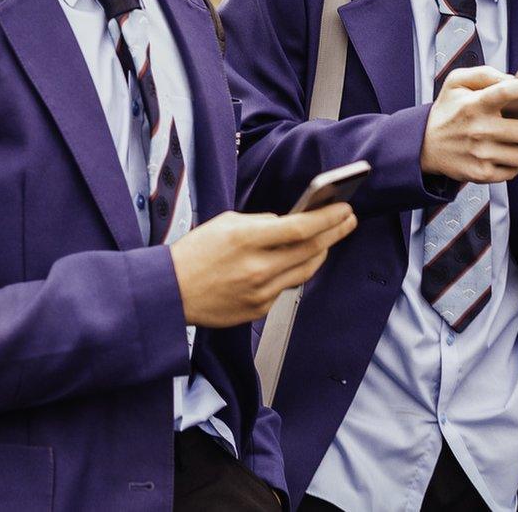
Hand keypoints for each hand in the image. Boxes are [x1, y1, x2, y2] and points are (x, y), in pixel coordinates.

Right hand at [170, 204, 356, 326]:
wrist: (169, 293)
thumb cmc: (194, 254)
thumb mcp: (226, 223)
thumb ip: (262, 223)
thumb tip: (290, 223)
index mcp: (247, 239)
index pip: (302, 227)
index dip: (329, 217)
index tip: (345, 208)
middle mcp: (257, 267)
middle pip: (312, 249)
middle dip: (336, 232)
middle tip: (348, 220)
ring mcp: (260, 291)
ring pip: (306, 270)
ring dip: (321, 252)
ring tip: (329, 238)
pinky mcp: (259, 309)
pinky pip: (287, 287)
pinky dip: (295, 271)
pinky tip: (299, 260)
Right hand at [421, 66, 517, 182]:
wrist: (424, 146)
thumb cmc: (447, 111)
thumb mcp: (456, 82)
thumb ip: (485, 74)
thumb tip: (514, 79)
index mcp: (474, 104)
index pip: (507, 91)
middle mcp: (479, 130)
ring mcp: (481, 154)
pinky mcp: (481, 173)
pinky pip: (513, 171)